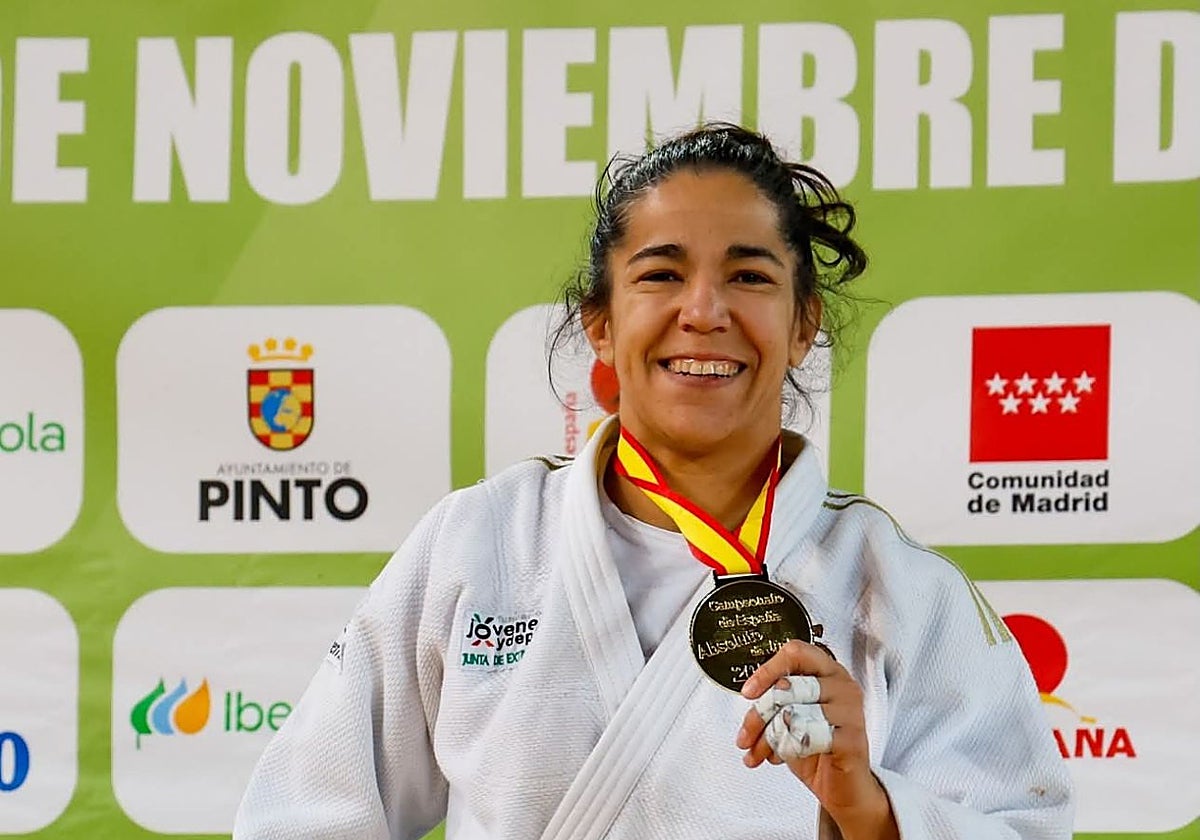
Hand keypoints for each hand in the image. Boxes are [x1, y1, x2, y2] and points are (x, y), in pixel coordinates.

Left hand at [735, 640, 898, 839]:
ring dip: (768, 738)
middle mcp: (842, 686)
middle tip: (746, 735)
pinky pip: (807, 738)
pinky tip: (785, 756)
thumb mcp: (791, 717)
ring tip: (763, 751)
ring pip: (793, 714)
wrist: (845, 788)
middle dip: (758, 715)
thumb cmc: (819, 748)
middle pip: (788, 686)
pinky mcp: (852, 739)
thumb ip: (775, 699)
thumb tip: (750, 695)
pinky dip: (788, 750)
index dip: (767, 670)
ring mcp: (851, 711)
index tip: (749, 691)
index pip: (797, 652)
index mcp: (829, 671)